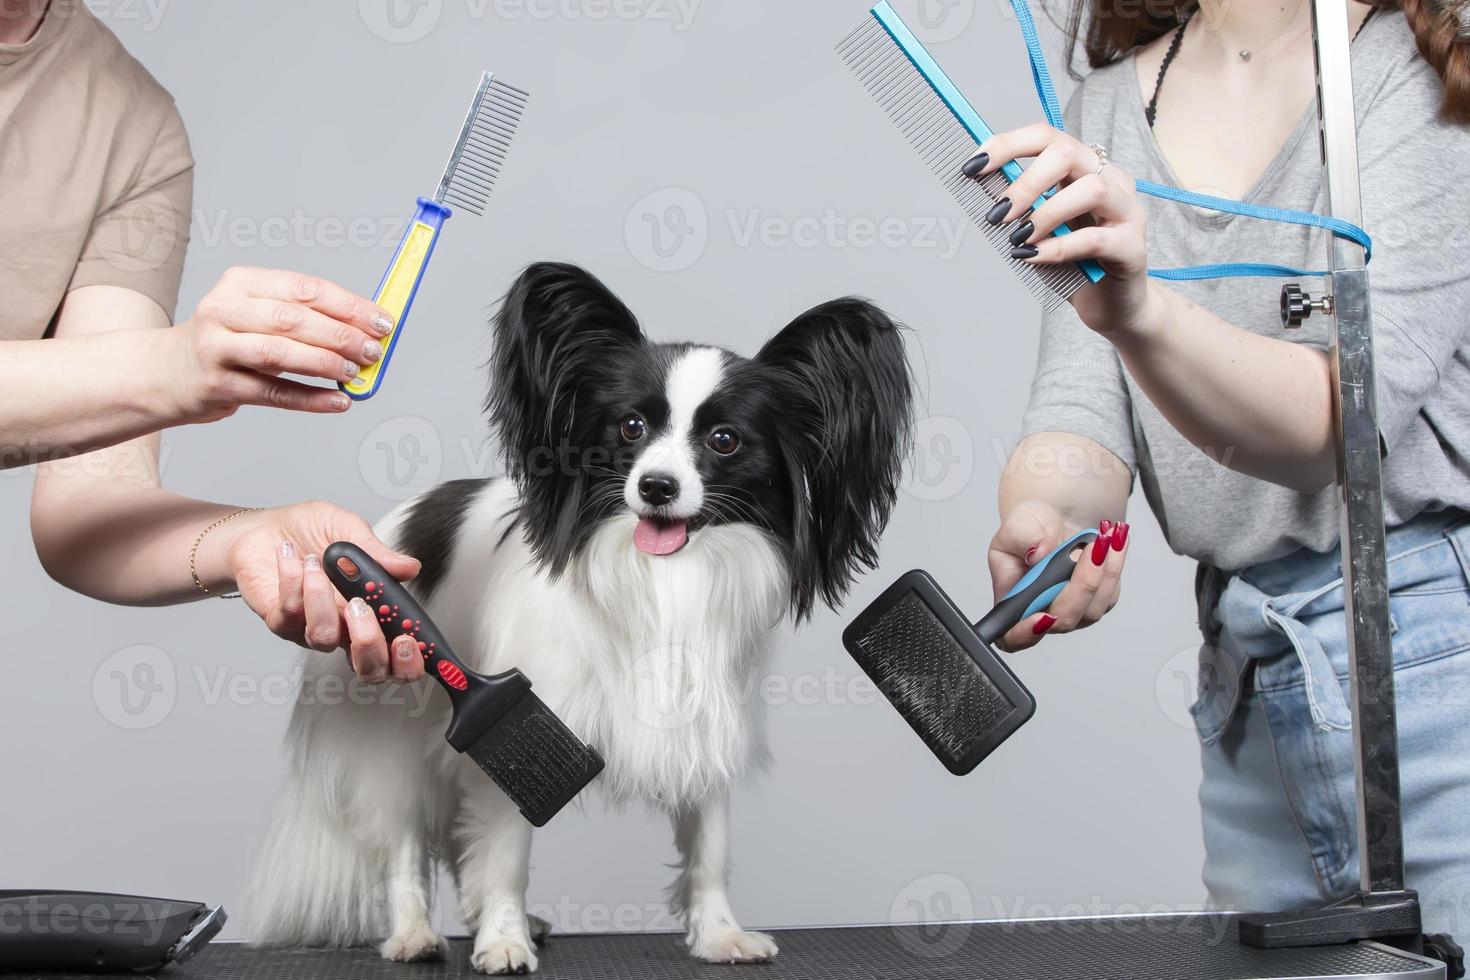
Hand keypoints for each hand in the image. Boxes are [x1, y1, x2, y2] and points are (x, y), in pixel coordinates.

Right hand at [163, 266, 394, 422]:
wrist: (167, 371)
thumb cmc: (229, 340)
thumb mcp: (257, 314)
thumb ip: (306, 318)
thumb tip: (365, 331)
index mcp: (241, 283)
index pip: (304, 289)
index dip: (348, 306)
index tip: (382, 321)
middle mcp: (224, 310)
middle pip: (292, 320)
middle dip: (341, 335)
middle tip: (374, 349)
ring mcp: (217, 348)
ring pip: (280, 354)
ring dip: (325, 363)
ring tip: (356, 372)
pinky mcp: (218, 384)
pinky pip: (273, 393)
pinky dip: (310, 398)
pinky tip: (338, 401)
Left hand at [225, 501, 424, 682]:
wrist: (265, 527)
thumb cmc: (309, 531)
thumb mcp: (350, 531)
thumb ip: (378, 553)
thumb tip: (409, 567)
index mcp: (372, 612)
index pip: (397, 654)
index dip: (409, 661)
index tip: (409, 639)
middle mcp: (345, 629)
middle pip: (369, 669)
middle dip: (370, 645)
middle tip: (362, 609)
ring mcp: (311, 630)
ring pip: (324, 637)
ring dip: (321, 596)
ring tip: (316, 562)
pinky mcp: (280, 622)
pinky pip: (291, 612)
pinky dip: (293, 579)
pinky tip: (293, 557)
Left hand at [963, 126, 1160, 340]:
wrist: (1111, 304)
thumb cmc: (1071, 262)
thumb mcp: (1037, 229)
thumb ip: (1017, 208)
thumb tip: (980, 187)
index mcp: (1084, 167)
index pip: (1046, 136)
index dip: (1007, 145)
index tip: (972, 166)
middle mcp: (1111, 180)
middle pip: (1068, 152)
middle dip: (1026, 182)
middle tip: (997, 214)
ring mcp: (1127, 211)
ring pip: (1091, 189)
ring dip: (1045, 213)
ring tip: (1018, 239)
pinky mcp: (1133, 247)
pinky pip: (1095, 239)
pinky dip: (1058, 247)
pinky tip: (1032, 257)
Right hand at [987, 499, 1129, 651]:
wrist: (1050, 522)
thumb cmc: (1027, 530)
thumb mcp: (1016, 527)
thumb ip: (1024, 540)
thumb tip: (1040, 553)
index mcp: (1014, 601)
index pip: (1013, 636)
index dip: (1026, 634)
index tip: (1042, 616)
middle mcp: (1042, 612)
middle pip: (1064, 619)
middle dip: (1082, 585)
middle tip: (1091, 549)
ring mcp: (1071, 610)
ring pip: (1093, 608)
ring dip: (1104, 571)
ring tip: (1105, 536)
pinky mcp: (1095, 601)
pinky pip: (1110, 592)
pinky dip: (1115, 563)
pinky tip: (1114, 538)